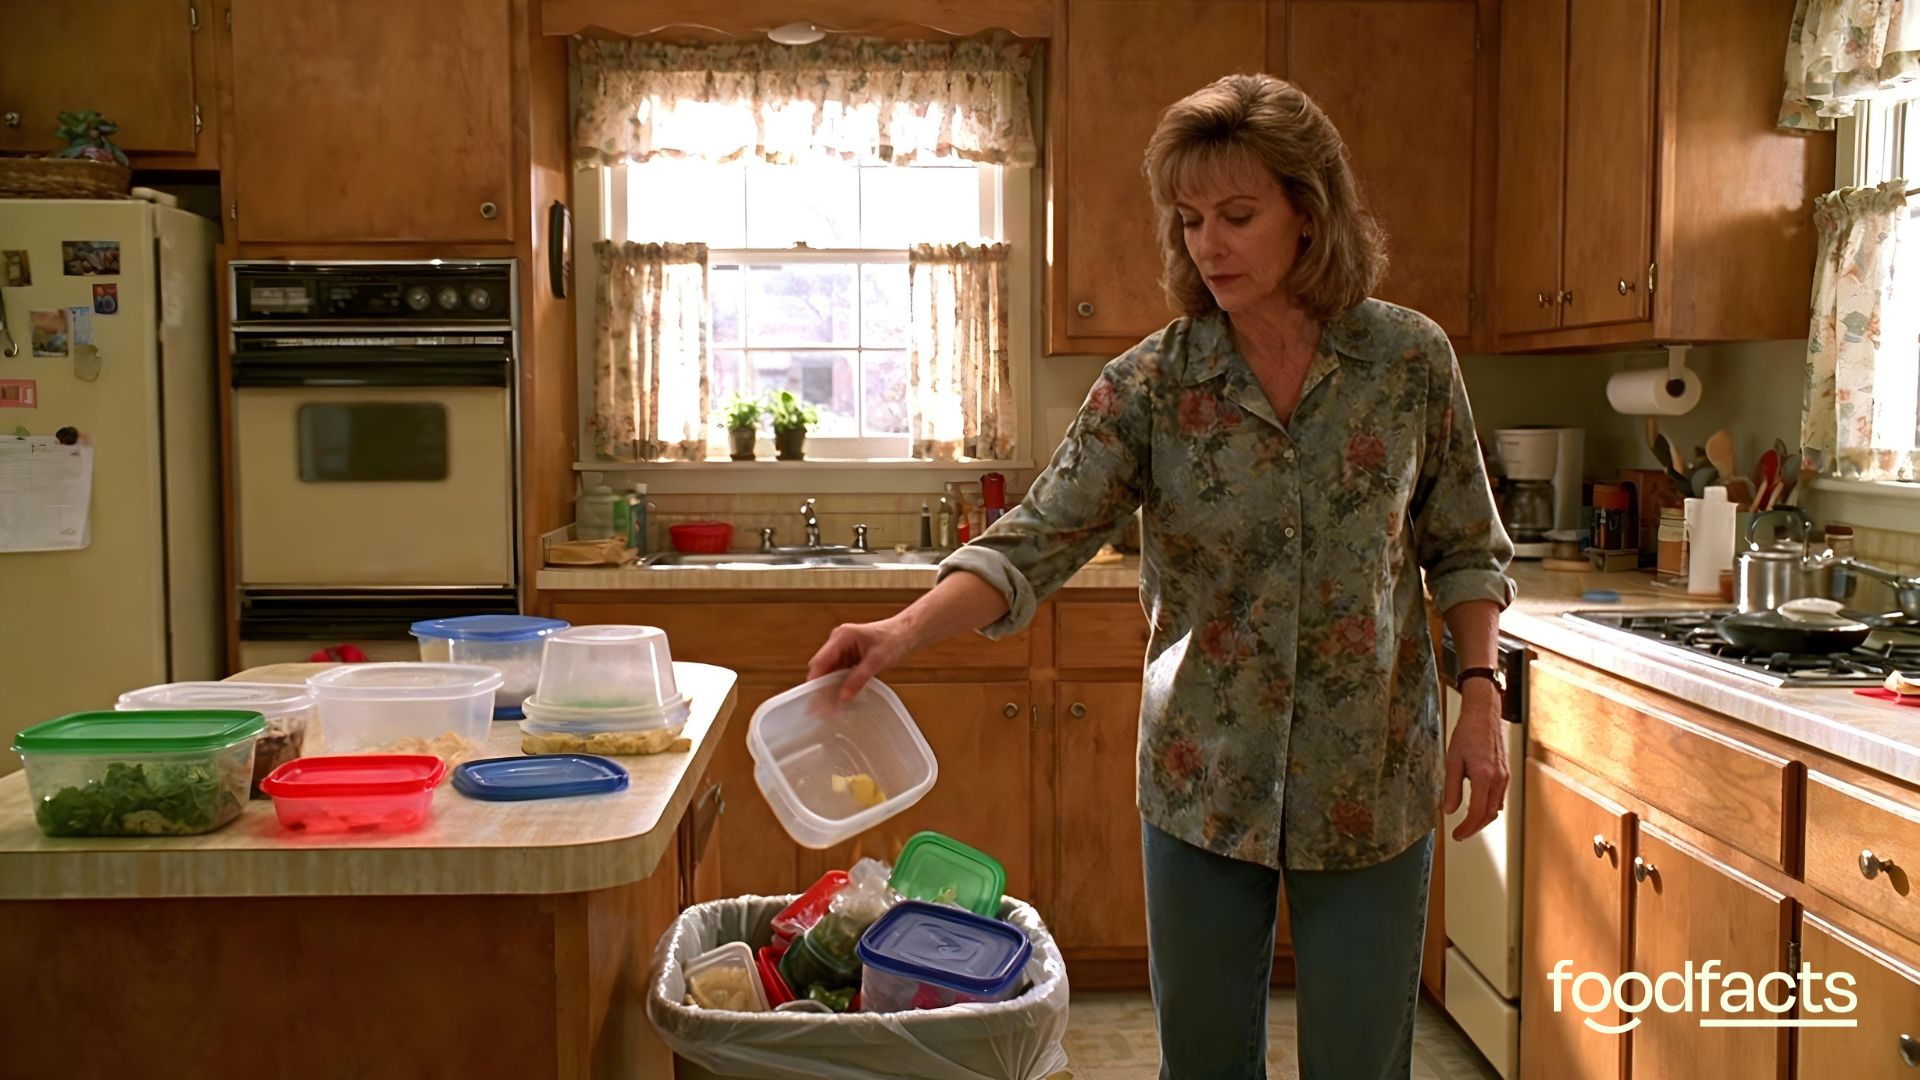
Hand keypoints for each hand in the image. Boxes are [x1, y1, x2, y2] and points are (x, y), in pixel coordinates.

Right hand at [807, 619, 913, 702]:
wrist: (906, 634)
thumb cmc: (894, 639)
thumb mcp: (877, 661)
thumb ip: (858, 679)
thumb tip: (842, 697)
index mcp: (842, 636)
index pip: (821, 660)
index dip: (815, 680)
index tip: (813, 697)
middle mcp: (838, 642)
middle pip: (822, 668)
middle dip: (821, 688)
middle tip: (821, 709)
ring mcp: (843, 650)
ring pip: (829, 674)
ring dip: (830, 689)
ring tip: (830, 710)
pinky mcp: (849, 658)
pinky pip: (839, 675)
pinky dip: (839, 687)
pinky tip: (841, 701)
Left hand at [1442, 681, 1508, 840]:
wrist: (1484, 715)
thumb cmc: (1467, 734)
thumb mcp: (1452, 760)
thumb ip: (1451, 788)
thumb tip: (1449, 810)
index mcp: (1484, 776)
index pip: (1477, 812)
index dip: (1467, 828)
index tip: (1457, 835)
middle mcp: (1498, 779)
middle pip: (1489, 814)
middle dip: (1474, 828)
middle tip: (1460, 834)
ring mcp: (1505, 777)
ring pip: (1496, 808)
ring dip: (1482, 819)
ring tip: (1467, 825)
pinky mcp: (1506, 773)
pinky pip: (1499, 798)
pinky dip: (1489, 808)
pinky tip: (1479, 808)